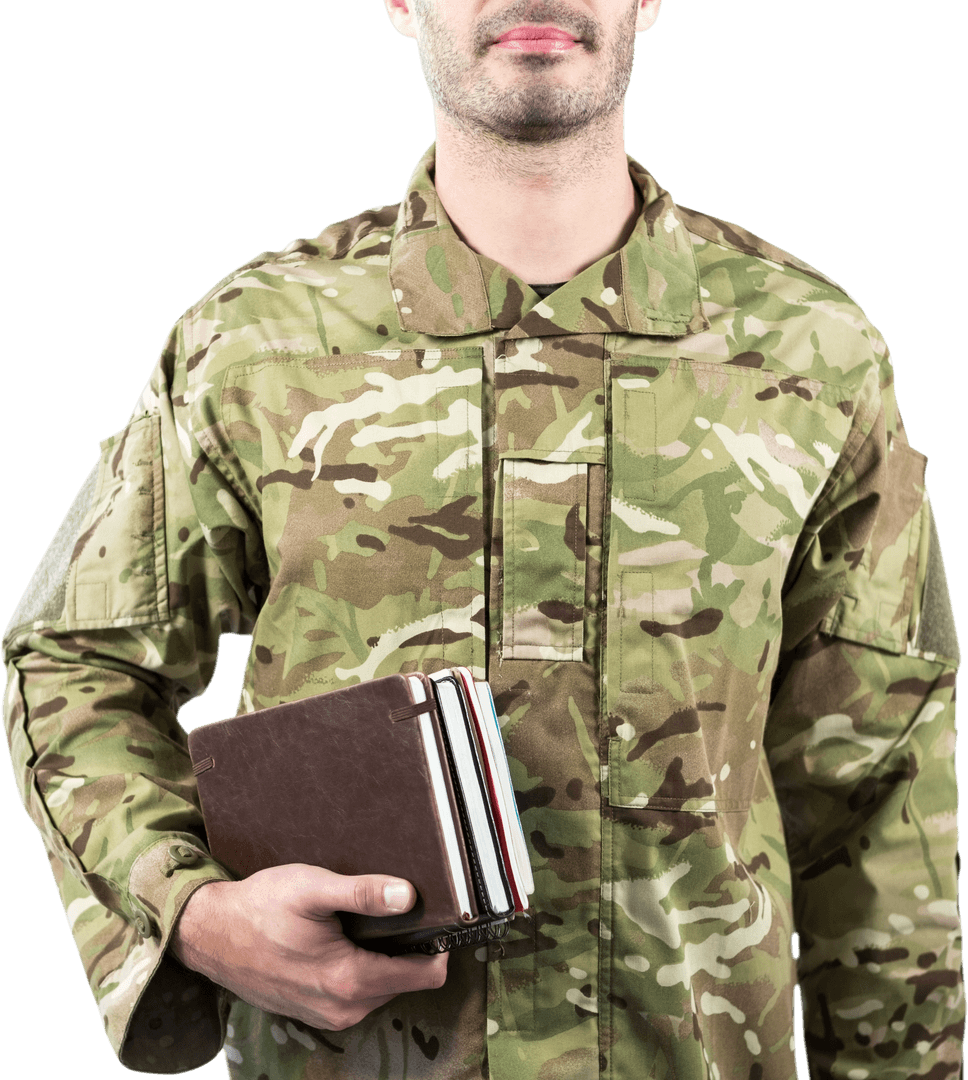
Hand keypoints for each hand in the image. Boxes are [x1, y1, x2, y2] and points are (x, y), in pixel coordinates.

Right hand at [169, 864, 447, 1030]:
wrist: (209, 935)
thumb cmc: (259, 908)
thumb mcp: (313, 889)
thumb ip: (363, 893)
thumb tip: (409, 895)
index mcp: (350, 981)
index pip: (425, 975)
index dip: (439, 944)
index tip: (440, 914)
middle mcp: (344, 1008)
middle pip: (406, 979)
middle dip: (409, 947)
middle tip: (399, 908)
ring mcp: (328, 1015)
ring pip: (382, 986)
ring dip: (383, 957)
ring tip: (367, 919)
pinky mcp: (315, 1011)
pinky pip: (357, 992)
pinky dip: (360, 968)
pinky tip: (344, 938)